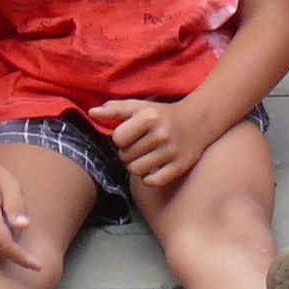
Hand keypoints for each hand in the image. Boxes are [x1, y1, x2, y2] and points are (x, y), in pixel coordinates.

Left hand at [89, 96, 211, 195]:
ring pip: (136, 171)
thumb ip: (114, 109)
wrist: (197, 121)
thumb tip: (91, 113)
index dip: (122, 138)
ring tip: (147, 156)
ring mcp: (172, 152)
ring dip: (137, 166)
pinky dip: (149, 178)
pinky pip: (151, 182)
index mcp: (149, 117)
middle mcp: (161, 134)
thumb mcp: (139, 107)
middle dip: (129, 152)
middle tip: (141, 145)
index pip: (118, 139)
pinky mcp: (180, 167)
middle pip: (125, 157)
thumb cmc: (162, 115)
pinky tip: (155, 167)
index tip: (132, 134)